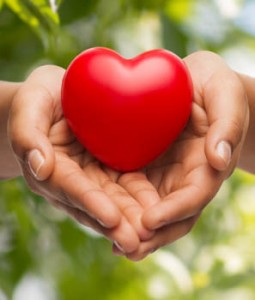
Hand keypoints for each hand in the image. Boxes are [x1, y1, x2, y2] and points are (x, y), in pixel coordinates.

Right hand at [8, 65, 160, 253]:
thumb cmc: (40, 98)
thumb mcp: (29, 105)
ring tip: (151, 236)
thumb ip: (27, 134)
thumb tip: (40, 168)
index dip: (90, 202)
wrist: (59, 96)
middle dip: (116, 223)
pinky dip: (139, 201)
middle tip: (138, 242)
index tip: (111, 218)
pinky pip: (124, 187)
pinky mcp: (107, 171)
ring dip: (130, 219)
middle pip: (94, 204)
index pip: (70, 187)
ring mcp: (90, 178)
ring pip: (112, 201)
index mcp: (50, 167)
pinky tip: (158, 212)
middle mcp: (71, 180)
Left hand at [119, 51, 248, 260]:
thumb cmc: (213, 87)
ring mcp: (166, 176)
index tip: (149, 222)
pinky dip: (122, 208)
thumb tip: (219, 159)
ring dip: (135, 230)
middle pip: (173, 216)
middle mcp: (187, 177)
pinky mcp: (147, 168)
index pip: (194, 196)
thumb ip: (227, 124)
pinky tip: (102, 216)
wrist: (194, 84)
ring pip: (152, 210)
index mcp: (208, 165)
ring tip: (113, 244)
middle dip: (152, 235)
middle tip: (125, 248)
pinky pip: (134, 193)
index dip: (174, 211)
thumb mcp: (224, 95)